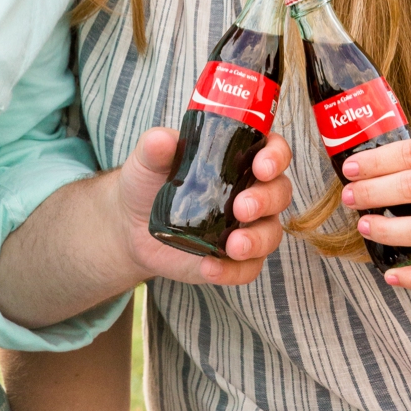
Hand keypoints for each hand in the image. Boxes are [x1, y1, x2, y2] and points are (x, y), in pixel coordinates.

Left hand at [115, 127, 294, 285]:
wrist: (130, 226)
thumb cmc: (149, 182)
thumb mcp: (148, 160)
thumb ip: (156, 148)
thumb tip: (160, 140)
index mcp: (242, 159)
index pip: (274, 152)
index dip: (276, 157)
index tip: (261, 166)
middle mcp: (253, 192)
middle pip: (280, 193)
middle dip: (267, 200)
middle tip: (242, 207)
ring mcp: (246, 227)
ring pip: (272, 234)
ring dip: (258, 240)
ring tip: (233, 246)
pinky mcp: (234, 259)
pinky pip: (248, 268)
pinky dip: (234, 270)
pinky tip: (211, 267)